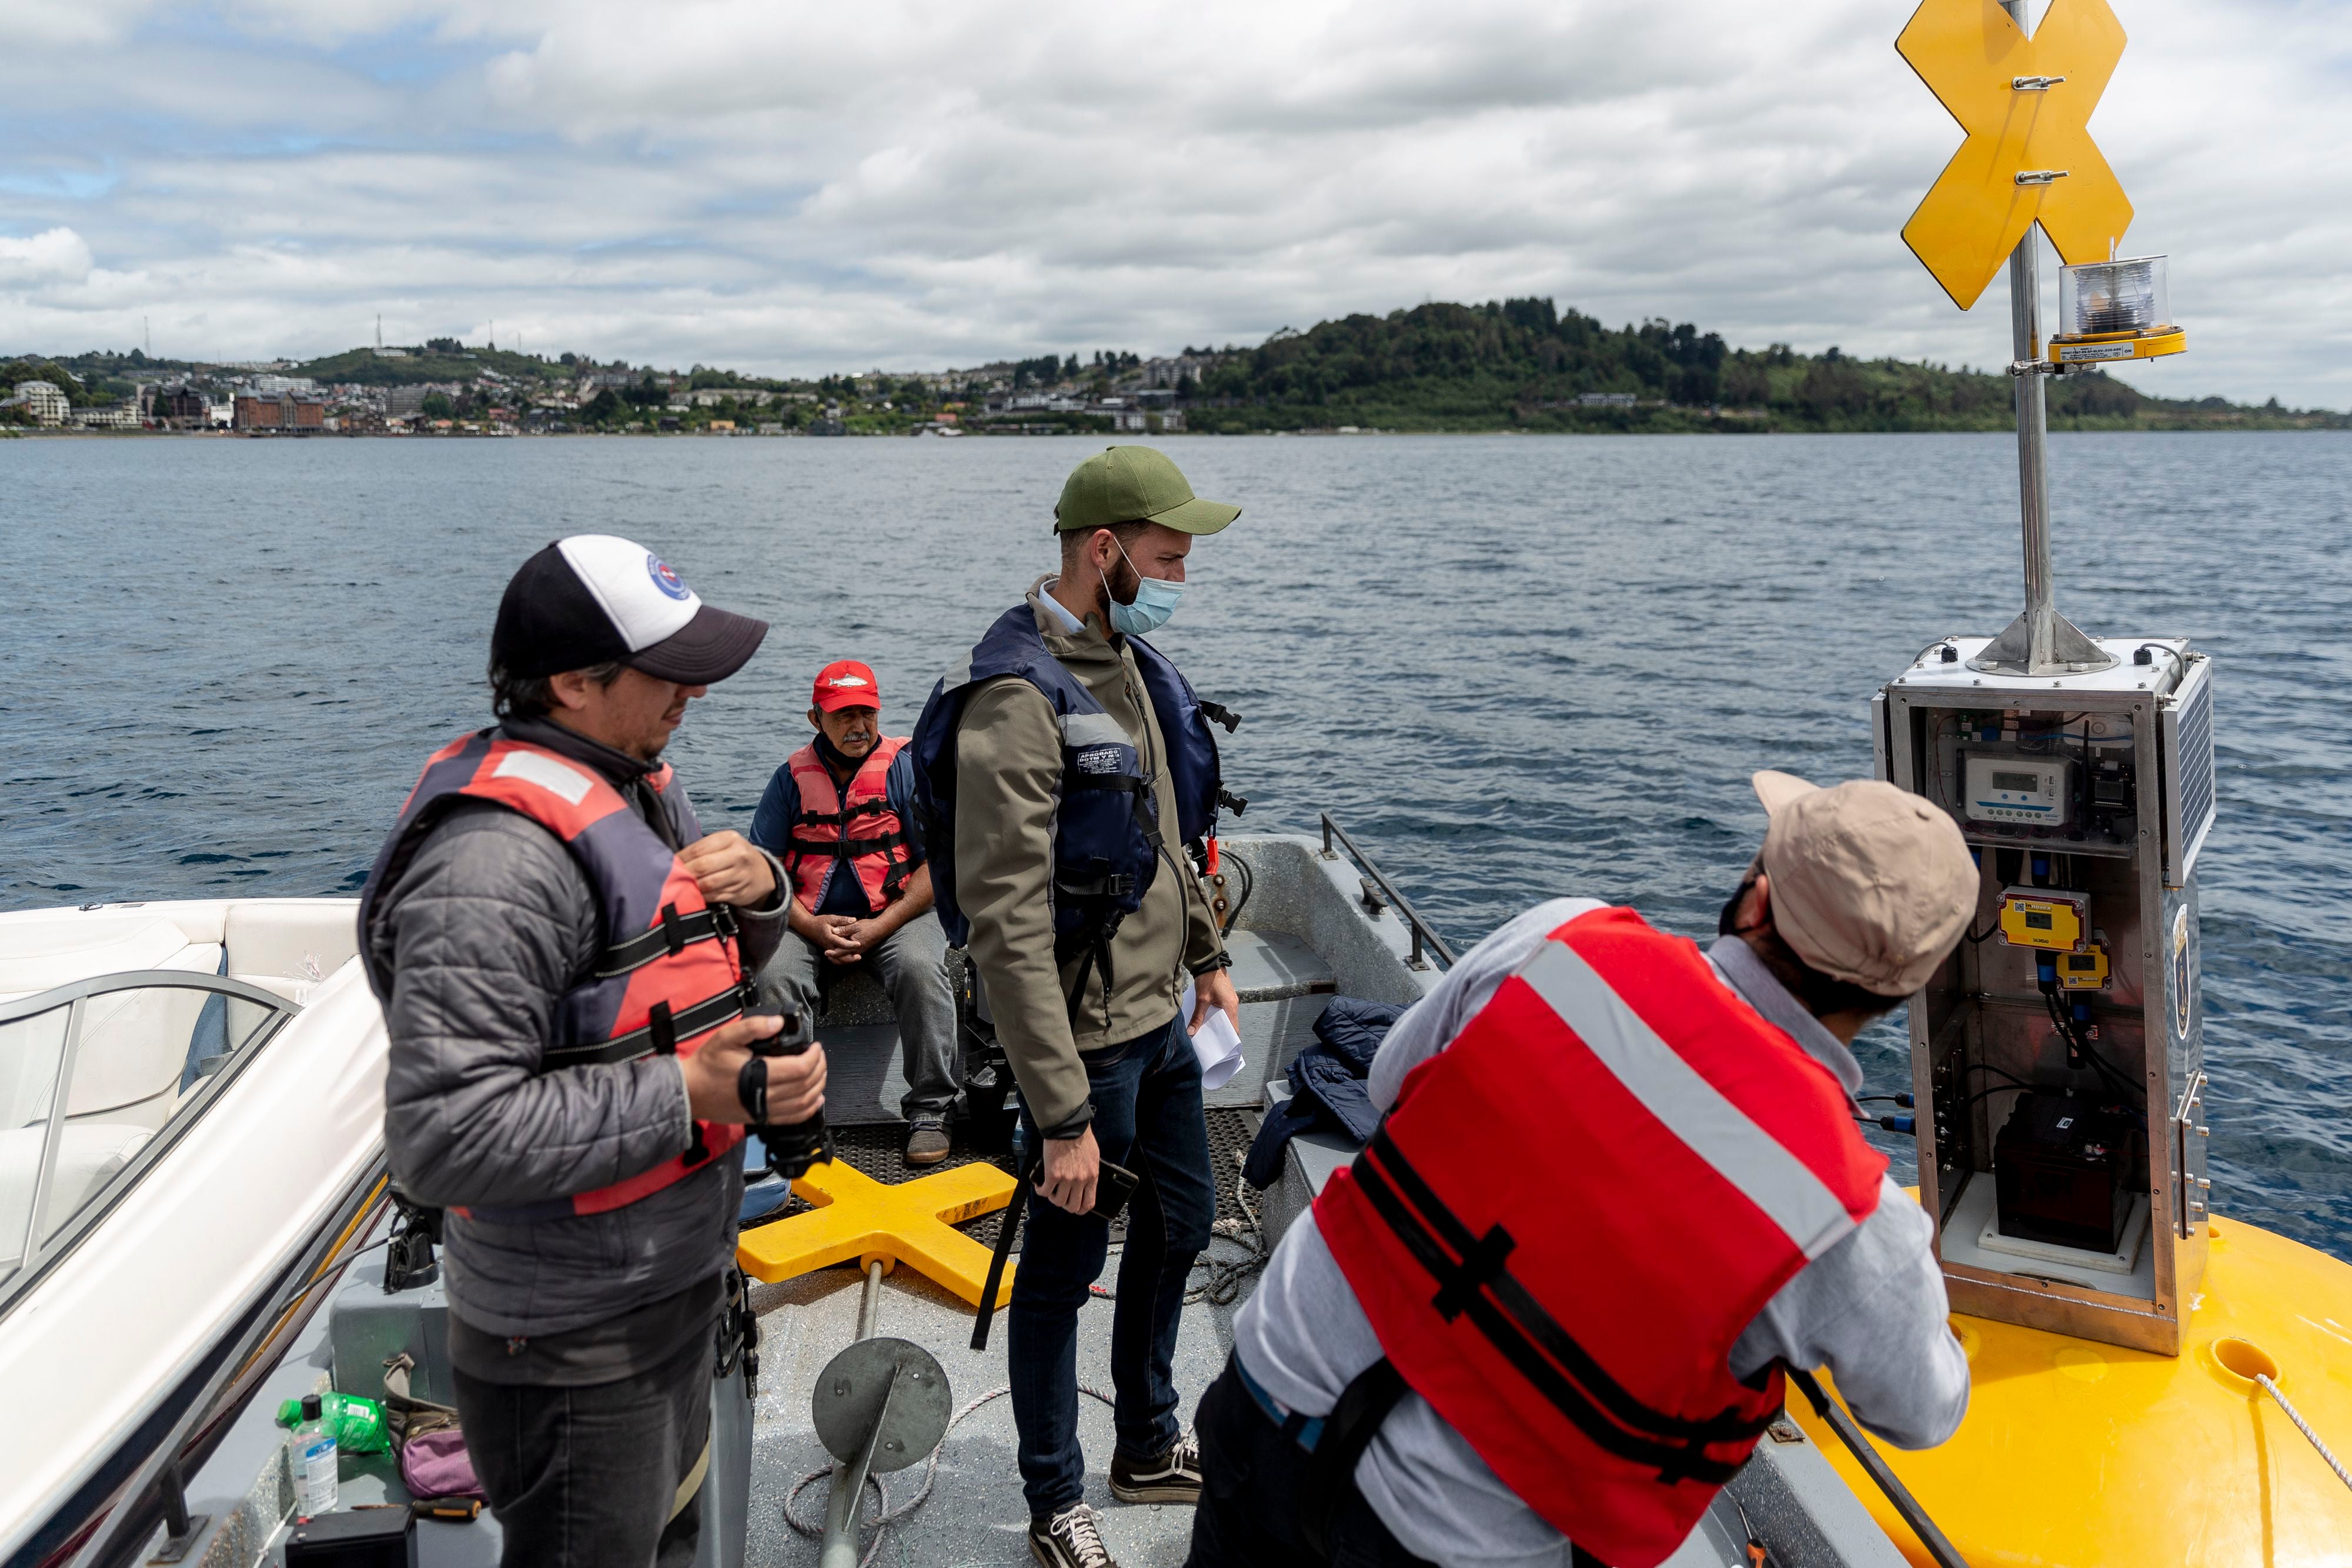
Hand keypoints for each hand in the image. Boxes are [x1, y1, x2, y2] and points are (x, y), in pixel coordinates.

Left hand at [677, 831, 775, 908]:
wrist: (763, 873)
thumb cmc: (736, 856)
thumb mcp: (725, 844)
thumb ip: (704, 849)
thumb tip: (675, 860)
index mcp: (730, 839)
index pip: (699, 849)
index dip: (682, 857)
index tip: (671, 863)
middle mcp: (738, 855)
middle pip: (703, 866)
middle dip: (685, 873)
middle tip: (674, 877)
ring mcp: (741, 875)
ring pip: (708, 883)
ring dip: (693, 886)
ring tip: (683, 885)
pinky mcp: (740, 892)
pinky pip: (715, 896)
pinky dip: (702, 896)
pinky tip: (696, 894)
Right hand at [678, 1013, 827, 1125]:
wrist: (692, 1092)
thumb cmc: (708, 1065)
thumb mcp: (726, 1037)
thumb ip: (753, 1027)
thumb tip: (777, 1023)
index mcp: (760, 1074)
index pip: (800, 1069)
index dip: (814, 1057)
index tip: (816, 1047)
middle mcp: (766, 1096)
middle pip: (806, 1086)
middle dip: (819, 1069)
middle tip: (819, 1056)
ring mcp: (765, 1110)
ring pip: (803, 1103)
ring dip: (817, 1088)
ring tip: (820, 1073)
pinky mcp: (762, 1118)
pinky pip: (793, 1118)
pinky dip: (808, 1109)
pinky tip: (815, 1099)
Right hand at [811, 914, 864, 964]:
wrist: (808, 927)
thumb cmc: (820, 922)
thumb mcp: (831, 918)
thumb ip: (842, 920)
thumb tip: (854, 920)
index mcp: (829, 937)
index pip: (841, 943)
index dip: (850, 944)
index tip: (859, 944)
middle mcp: (828, 945)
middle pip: (839, 955)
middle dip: (850, 957)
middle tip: (859, 956)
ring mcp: (828, 948)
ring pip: (837, 959)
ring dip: (847, 960)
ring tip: (857, 958)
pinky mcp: (829, 949)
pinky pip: (835, 958)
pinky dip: (842, 959)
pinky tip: (850, 957)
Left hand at [830, 913, 895, 961]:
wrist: (881, 929)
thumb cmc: (868, 926)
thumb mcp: (855, 925)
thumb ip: (845, 929)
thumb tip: (834, 931)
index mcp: (854, 945)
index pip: (841, 952)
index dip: (833, 953)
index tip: (825, 952)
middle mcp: (857, 951)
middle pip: (843, 958)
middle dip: (834, 958)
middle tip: (827, 955)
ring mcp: (860, 951)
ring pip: (847, 958)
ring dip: (839, 958)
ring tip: (832, 956)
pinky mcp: (861, 950)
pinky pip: (851, 956)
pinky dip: (845, 956)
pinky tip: (842, 952)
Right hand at [1039, 1126, 1099, 1214]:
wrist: (1068, 1127)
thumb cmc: (1081, 1137)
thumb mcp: (1093, 1157)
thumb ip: (1090, 1172)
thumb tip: (1085, 1182)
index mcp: (1092, 1176)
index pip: (1089, 1203)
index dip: (1081, 1209)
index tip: (1076, 1207)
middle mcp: (1080, 1181)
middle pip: (1072, 1206)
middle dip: (1066, 1205)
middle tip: (1061, 1198)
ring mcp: (1066, 1179)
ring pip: (1058, 1201)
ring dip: (1052, 1198)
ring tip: (1050, 1190)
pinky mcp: (1052, 1175)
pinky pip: (1045, 1192)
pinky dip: (1041, 1191)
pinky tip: (1040, 1186)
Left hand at [1189, 966, 1239, 1036]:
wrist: (1211, 963)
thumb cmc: (1208, 979)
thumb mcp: (1201, 999)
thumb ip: (1197, 1016)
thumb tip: (1191, 1032)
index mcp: (1231, 1007)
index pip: (1234, 1028)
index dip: (1229, 1039)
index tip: (1222, 1047)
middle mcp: (1233, 1005)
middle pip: (1229, 1024)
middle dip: (1221, 1033)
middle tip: (1211, 1042)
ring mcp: (1230, 1000)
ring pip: (1226, 1017)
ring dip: (1218, 1024)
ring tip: (1207, 1032)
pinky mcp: (1226, 997)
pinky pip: (1223, 1010)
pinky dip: (1217, 1016)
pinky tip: (1207, 1019)